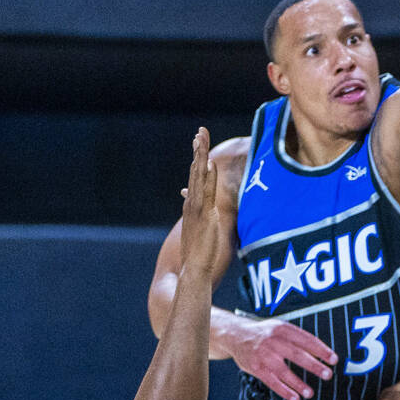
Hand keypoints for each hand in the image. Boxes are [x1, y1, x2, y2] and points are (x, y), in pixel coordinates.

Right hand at [179, 128, 220, 275]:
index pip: (195, 176)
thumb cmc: (199, 253)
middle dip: (198, 150)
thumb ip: (201, 219)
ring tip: (201, 138)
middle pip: (195, 170)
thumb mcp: (200, 231)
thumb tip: (206, 214)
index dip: (197, 158)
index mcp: (192, 205)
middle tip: (200, 131)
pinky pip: (206, 191)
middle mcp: (192, 203)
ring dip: (200, 156)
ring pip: (199, 176)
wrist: (193, 268)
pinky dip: (207, 176)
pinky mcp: (205, 214)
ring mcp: (197, 207)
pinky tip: (208, 163)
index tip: (199, 142)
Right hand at [214, 312, 337, 399]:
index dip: (321, 350)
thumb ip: (298, 337)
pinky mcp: (256, 368)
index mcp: (283, 329)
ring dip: (299, 383)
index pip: (306, 339)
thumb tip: (321, 352)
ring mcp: (264, 355)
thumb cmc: (264, 333)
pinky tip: (295, 397)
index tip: (333, 359)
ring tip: (310, 393)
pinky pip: (272, 382)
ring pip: (284, 372)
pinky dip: (284, 391)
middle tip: (327, 374)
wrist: (236, 335)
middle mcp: (273, 341)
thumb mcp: (280, 327)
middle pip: (297, 355)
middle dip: (314, 366)